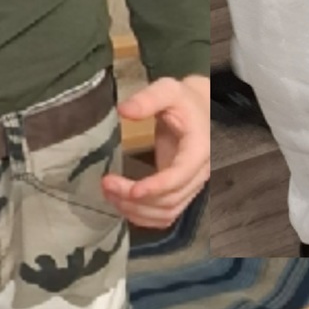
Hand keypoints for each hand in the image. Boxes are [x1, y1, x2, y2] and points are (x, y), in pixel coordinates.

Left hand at [103, 73, 209, 229]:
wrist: (201, 111)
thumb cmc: (184, 100)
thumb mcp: (168, 91)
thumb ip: (148, 98)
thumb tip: (123, 110)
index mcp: (199, 150)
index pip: (179, 177)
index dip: (155, 187)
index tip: (130, 190)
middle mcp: (199, 174)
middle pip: (169, 199)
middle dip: (136, 199)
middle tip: (106, 184)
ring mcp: (191, 186)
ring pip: (166, 212)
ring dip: (137, 210)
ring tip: (109, 194)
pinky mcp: (181, 192)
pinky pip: (166, 215)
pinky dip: (144, 217)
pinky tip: (122, 205)